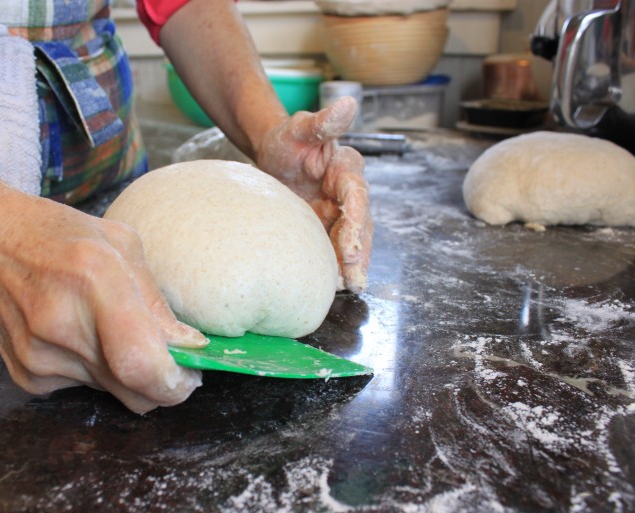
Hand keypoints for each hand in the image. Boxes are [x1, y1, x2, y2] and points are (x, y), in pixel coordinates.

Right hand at [0, 190, 206, 413]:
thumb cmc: (56, 234)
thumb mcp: (120, 244)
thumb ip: (156, 300)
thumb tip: (188, 346)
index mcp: (93, 278)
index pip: (140, 363)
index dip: (173, 382)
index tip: (190, 375)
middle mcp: (61, 323)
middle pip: (132, 390)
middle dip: (160, 384)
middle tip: (170, 361)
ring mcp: (37, 355)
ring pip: (111, 391)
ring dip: (124, 372)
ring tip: (108, 329)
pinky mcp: (24, 376)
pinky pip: (82, 389)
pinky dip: (94, 370)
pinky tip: (78, 335)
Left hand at [254, 97, 372, 291]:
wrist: (274, 156)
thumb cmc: (287, 140)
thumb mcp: (299, 128)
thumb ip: (322, 122)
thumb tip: (348, 103)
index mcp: (346, 169)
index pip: (356, 196)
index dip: (356, 221)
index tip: (351, 245)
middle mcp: (349, 193)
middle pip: (360, 225)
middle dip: (359, 252)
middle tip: (354, 278)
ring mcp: (340, 213)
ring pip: (352, 241)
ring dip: (353, 265)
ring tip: (349, 286)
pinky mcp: (328, 228)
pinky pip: (336, 248)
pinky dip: (337, 266)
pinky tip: (334, 285)